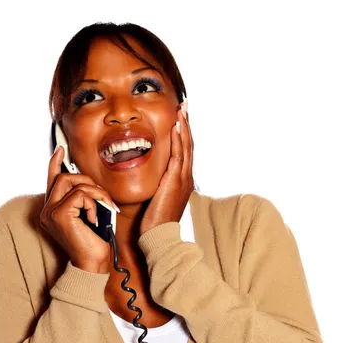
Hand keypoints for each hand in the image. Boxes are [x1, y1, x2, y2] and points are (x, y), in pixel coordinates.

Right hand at [40, 145, 116, 273]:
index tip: (61, 150)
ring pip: (74, 183)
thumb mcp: (89, 214)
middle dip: (87, 181)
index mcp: (52, 210)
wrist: (93, 263)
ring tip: (104, 207)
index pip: (51, 180)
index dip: (55, 163)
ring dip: (95, 192)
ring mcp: (51, 212)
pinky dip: (93, 203)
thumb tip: (87, 182)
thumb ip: (83, 199)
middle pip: (64, 177)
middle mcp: (47, 210)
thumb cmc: (94, 242)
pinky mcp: (59, 214)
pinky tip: (94, 218)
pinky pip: (80, 195)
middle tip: (102, 195)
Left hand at [140, 101, 193, 235]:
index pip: (185, 152)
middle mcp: (186, 177)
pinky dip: (178, 140)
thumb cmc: (155, 222)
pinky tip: (175, 127)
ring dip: (183, 127)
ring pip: (186, 147)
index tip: (181, 119)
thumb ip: (159, 186)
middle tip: (184, 107)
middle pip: (189, 145)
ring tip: (181, 110)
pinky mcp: (175, 181)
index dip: (184, 134)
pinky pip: (178, 155)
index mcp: (183, 181)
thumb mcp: (159, 199)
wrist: (159, 236)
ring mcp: (183, 179)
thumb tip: (152, 180)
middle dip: (186, 124)